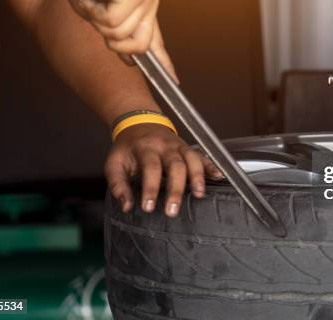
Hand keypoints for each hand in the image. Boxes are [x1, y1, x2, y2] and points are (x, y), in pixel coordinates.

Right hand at [64, 0, 178, 82]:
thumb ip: (120, 38)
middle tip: (99, 20)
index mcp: (145, 14)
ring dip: (98, 22)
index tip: (174, 81)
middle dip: (113, 41)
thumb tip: (131, 60)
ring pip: (122, 33)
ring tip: (93, 4)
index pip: (158, 44)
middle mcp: (150, 5)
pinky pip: (113, 18)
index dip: (165, 64)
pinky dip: (94, 11)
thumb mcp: (103, 20)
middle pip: (139, 46)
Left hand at [105, 123, 222, 216]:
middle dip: (176, 188)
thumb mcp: (114, 163)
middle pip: (175, 165)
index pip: (151, 167)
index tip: (149, 207)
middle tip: (172, 210)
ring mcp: (179, 146)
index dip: (151, 188)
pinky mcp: (188, 148)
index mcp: (146, 148)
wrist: (139, 124)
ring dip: (198, 176)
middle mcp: (165, 146)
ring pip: (192, 158)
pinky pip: (202, 156)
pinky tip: (218, 176)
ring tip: (199, 194)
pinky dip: (211, 165)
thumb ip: (118, 185)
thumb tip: (127, 206)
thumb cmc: (127, 148)